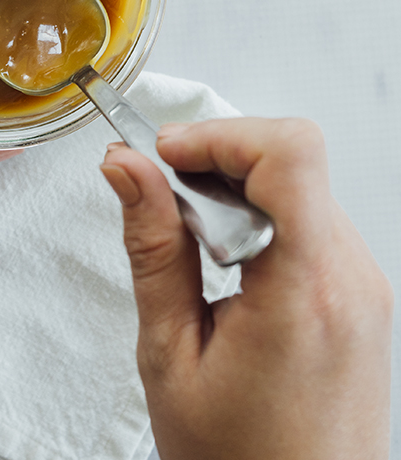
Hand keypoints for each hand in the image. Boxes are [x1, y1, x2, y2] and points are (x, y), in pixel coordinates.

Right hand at [101, 118, 392, 459]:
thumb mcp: (169, 353)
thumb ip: (152, 248)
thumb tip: (128, 170)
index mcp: (304, 291)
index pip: (288, 154)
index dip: (217, 135)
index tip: (165, 154)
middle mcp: (349, 279)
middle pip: (288, 158)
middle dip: (214, 158)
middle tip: (161, 195)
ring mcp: (361, 285)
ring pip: (296, 182)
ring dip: (231, 188)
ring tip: (188, 242)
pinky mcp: (357, 293)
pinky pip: (307, 216)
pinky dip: (254, 214)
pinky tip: (220, 258)